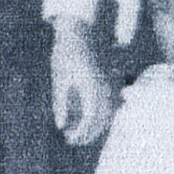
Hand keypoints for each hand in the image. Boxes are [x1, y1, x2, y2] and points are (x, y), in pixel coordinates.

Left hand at [51, 18, 110, 144]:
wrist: (81, 32)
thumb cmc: (67, 54)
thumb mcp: (59, 77)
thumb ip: (60, 102)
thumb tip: (60, 125)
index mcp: (92, 86)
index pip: (91, 117)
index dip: (82, 132)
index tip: (70, 139)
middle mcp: (106, 87)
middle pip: (102, 119)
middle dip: (88, 133)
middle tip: (73, 141)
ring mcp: (112, 83)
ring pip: (110, 113)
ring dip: (96, 126)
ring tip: (79, 133)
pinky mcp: (114, 80)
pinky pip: (114, 103)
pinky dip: (104, 115)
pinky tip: (91, 120)